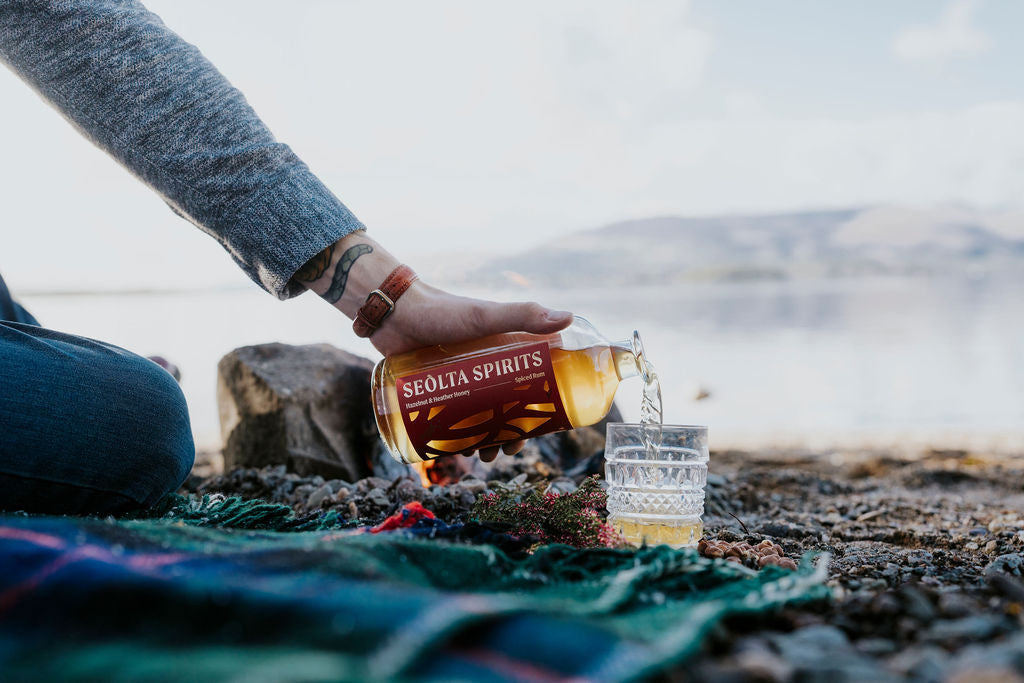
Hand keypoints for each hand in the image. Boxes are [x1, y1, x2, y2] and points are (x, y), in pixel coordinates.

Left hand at [377, 280, 572, 461]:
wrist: (391, 312)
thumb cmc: (441, 311)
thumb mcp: (485, 316)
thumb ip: (524, 315)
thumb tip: (569, 318)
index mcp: (505, 351)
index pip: (531, 383)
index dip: (538, 408)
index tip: (539, 429)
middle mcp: (484, 366)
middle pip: (505, 406)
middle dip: (509, 432)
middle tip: (505, 451)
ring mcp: (458, 379)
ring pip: (477, 417)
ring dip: (483, 440)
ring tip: (479, 456)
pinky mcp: (434, 388)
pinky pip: (449, 418)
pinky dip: (455, 437)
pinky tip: (454, 452)